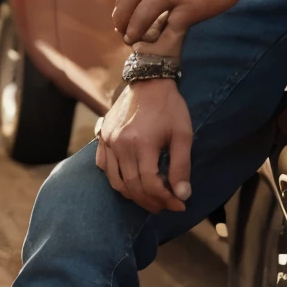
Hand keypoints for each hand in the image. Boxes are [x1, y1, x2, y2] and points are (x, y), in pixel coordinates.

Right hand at [96, 79, 193, 212]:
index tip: (179, 204)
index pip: (150, 185)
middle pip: (133, 187)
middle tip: (166, 205)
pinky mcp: (102, 136)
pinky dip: (116, 180)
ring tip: (150, 198)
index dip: (165, 199)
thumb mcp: (183, 135)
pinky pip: (104, 167)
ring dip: (133, 195)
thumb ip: (182, 166)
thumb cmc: (170, 108)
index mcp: (142, 144)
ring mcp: (108, 141)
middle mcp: (121, 145)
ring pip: (116, 182)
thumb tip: (182, 195)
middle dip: (151, 202)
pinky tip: (131, 181)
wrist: (149, 81)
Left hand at [113, 0, 265, 46]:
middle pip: (131, 11)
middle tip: (126, 38)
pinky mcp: (192, 9)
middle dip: (125, 28)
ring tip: (137, 45)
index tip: (121, 22)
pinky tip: (163, 47)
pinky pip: (172, 31)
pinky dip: (165, 41)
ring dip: (138, 36)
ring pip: (144, 22)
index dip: (121, 12)